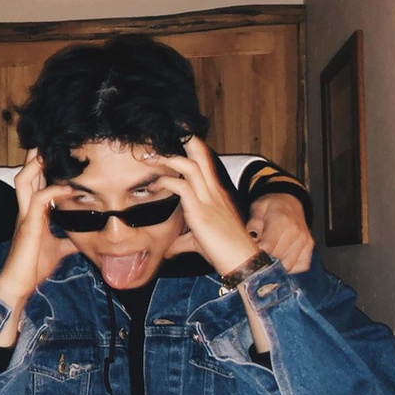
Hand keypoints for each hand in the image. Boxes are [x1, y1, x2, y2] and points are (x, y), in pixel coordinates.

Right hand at [0, 151, 74, 323]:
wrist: (19, 285)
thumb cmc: (34, 266)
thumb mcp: (59, 248)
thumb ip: (70, 239)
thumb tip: (88, 235)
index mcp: (33, 212)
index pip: (36, 181)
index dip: (45, 167)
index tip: (62, 155)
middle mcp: (26, 209)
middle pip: (26, 173)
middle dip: (36, 155)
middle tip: (52, 141)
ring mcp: (25, 215)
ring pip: (24, 179)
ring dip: (38, 165)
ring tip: (54, 153)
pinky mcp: (28, 224)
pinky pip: (39, 199)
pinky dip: (54, 190)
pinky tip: (69, 187)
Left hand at [146, 136, 259, 277]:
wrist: (242, 261)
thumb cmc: (225, 251)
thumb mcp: (199, 242)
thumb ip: (182, 242)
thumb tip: (167, 250)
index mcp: (216, 194)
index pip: (204, 161)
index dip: (193, 145)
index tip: (178, 136)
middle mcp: (213, 192)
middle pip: (201, 154)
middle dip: (184, 138)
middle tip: (164, 133)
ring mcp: (209, 200)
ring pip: (190, 166)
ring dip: (169, 159)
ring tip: (151, 157)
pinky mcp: (201, 212)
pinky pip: (182, 187)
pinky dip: (167, 182)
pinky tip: (156, 184)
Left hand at [246, 193, 312, 272]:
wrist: (289, 201)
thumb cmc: (272, 206)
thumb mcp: (258, 208)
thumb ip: (253, 223)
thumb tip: (251, 237)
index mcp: (281, 221)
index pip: (268, 247)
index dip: (257, 253)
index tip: (251, 252)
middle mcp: (295, 232)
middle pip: (278, 258)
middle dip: (265, 260)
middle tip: (258, 255)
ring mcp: (304, 240)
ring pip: (289, 264)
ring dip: (277, 265)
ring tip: (269, 257)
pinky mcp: (309, 246)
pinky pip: (301, 265)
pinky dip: (291, 267)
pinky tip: (282, 260)